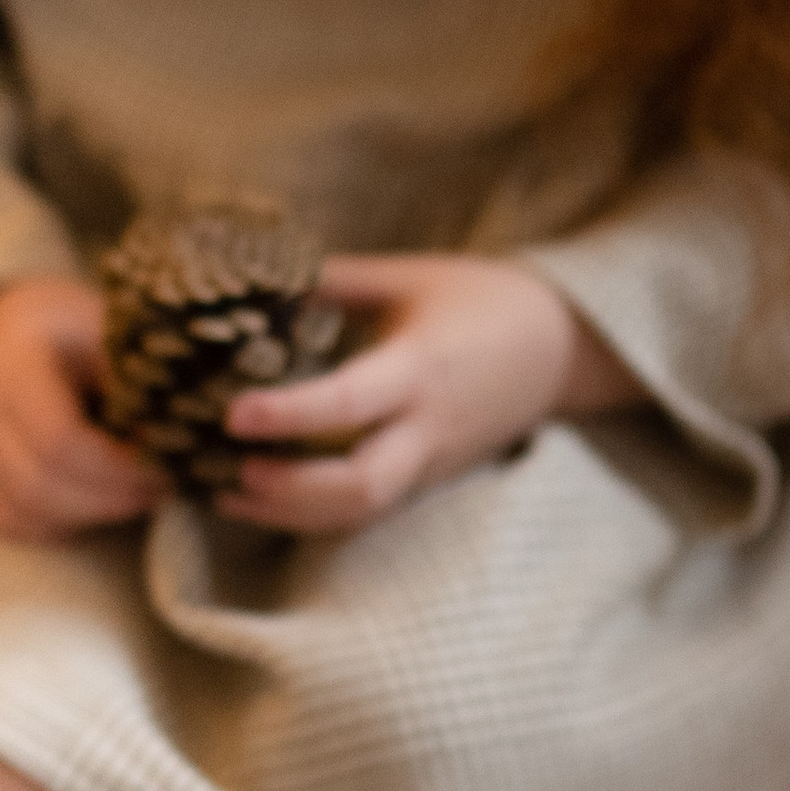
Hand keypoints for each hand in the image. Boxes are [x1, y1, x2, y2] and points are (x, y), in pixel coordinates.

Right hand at [0, 277, 165, 544]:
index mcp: (12, 367)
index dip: (116, 466)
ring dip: (88, 515)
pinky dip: (59, 525)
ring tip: (138, 496)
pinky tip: (97, 503)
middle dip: (109, 499)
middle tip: (162, 487)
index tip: (163, 463)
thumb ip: (133, 383)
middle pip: (37, 486)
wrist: (10, 329)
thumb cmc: (69, 328)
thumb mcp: (107, 332)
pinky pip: (10, 522)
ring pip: (22, 512)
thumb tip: (173, 440)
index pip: (57, 439)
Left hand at [215, 253, 639, 535]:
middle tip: (234, 470)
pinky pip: (373, 510)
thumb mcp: (410, 276)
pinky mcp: (431, 480)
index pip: (351, 403)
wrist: (560, 348)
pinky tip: (266, 501)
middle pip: (362, 485)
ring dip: (294, 515)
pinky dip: (316, 515)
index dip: (290, 414)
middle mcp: (427, 427)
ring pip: (365, 511)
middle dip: (292, 492)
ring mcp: (432, 462)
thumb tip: (258, 275)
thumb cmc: (480, 300)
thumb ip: (336, 279)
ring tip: (229, 495)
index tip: (235, 415)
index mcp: (420, 369)